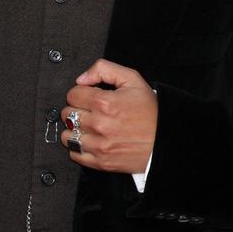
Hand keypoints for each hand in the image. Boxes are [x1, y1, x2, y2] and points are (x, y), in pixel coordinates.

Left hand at [60, 58, 157, 173]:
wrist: (166, 140)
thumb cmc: (151, 111)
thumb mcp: (132, 79)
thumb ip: (103, 69)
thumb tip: (81, 79)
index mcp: (104, 102)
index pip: (72, 94)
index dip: (81, 93)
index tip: (89, 96)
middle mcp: (99, 124)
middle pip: (67, 114)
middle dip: (76, 109)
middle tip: (90, 110)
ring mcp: (99, 145)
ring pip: (66, 135)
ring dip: (74, 130)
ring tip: (88, 126)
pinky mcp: (101, 162)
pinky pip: (74, 154)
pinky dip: (78, 147)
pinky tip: (90, 140)